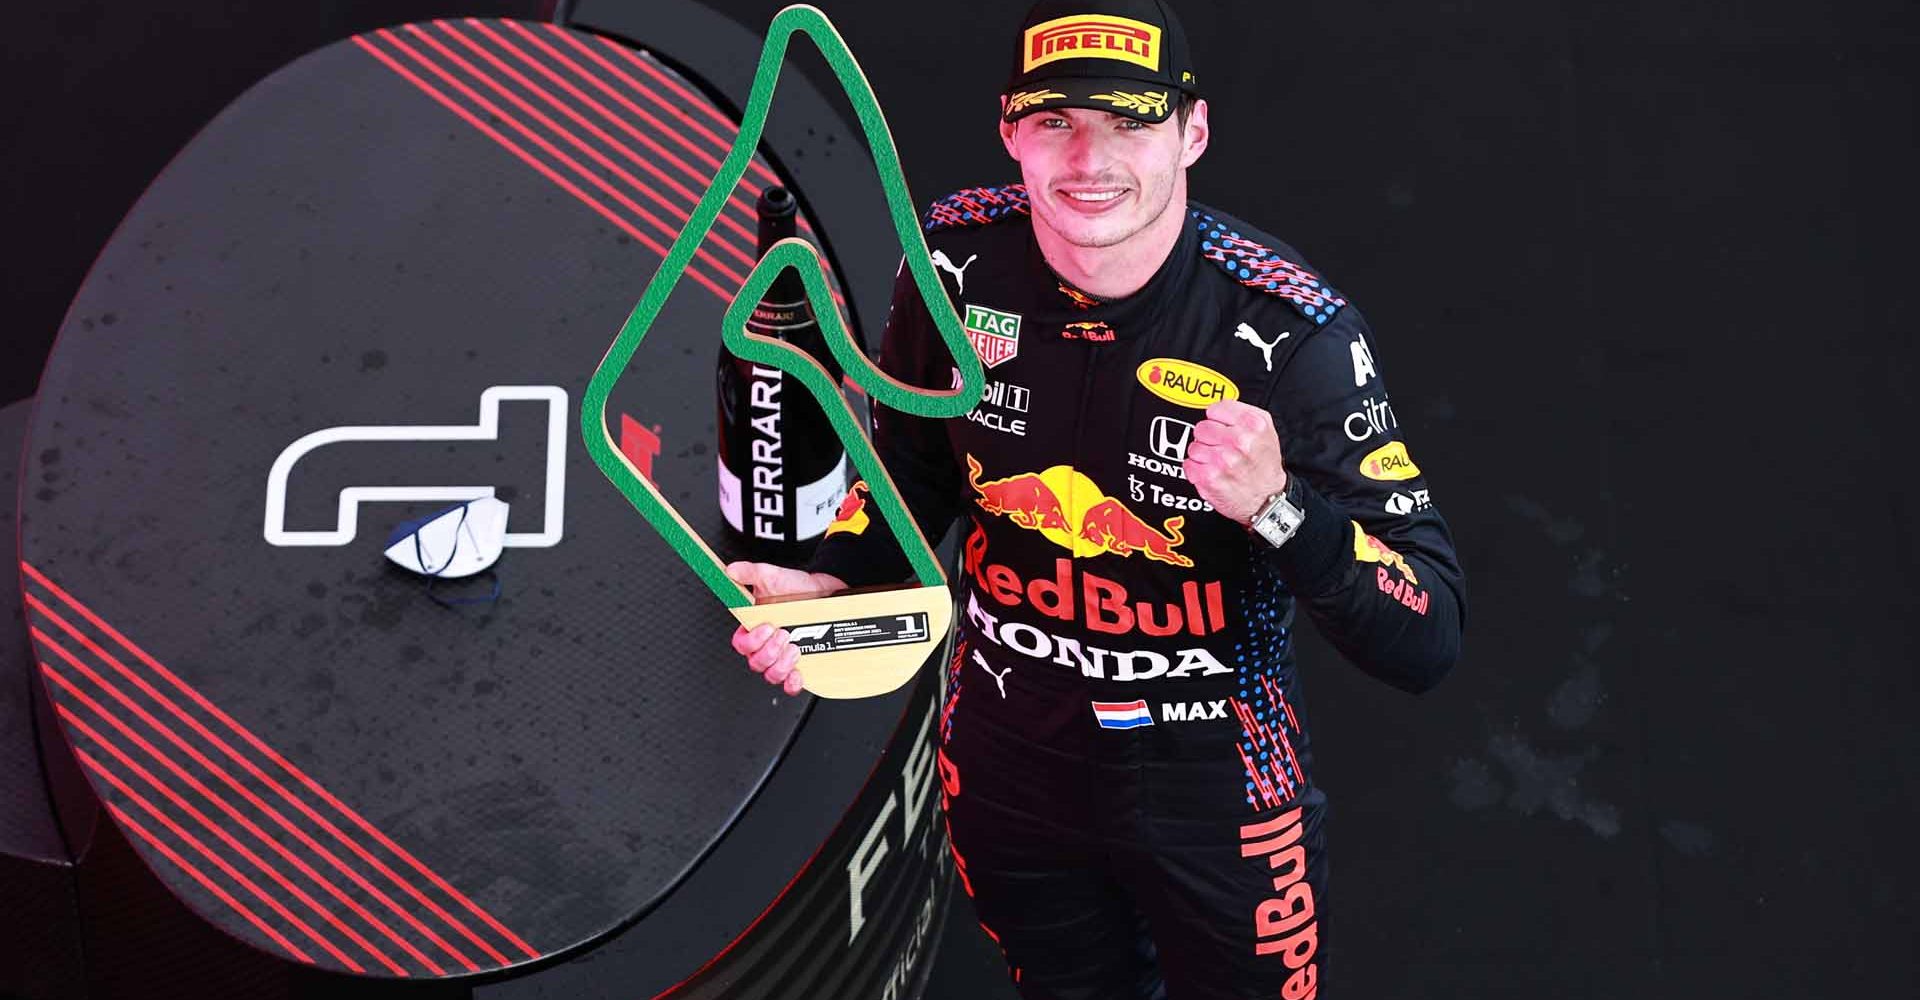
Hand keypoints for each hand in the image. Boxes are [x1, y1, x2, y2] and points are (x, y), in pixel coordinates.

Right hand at [725, 562, 847, 695]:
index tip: (766, 626)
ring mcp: (783, 657)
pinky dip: (792, 683)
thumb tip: (731, 571)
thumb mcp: (773, 576)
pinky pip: (790, 685)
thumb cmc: (799, 589)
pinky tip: (798, 673)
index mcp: (755, 627)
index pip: (741, 644)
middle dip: (769, 651)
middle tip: (784, 634)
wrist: (828, 594)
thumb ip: (750, 573)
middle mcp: (766, 645)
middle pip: (755, 662)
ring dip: (780, 665)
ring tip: (794, 647)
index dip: (751, 640)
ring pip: (771, 675)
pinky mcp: (801, 665)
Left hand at [1183, 400, 1287, 526]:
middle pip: (1201, 427)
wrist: (1267, 500)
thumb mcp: (1265, 430)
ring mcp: (1223, 460)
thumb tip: (1216, 407)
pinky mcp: (1209, 478)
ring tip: (1219, 462)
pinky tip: (1213, 473)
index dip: (1217, 419)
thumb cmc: (1264, 465)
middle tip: (1222, 448)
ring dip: (1203, 455)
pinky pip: (1188, 464)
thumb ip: (1241, 412)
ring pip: (1193, 446)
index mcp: (1253, 425)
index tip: (1223, 427)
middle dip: (1209, 438)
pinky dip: (1197, 469)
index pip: (1215, 409)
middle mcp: (1239, 441)